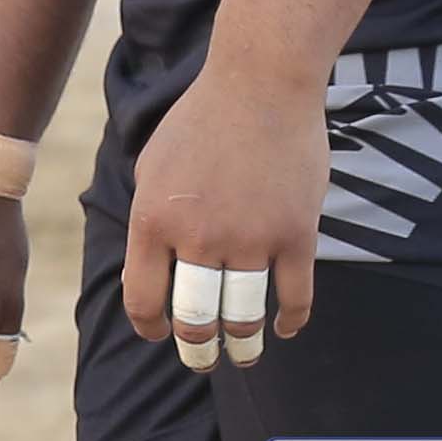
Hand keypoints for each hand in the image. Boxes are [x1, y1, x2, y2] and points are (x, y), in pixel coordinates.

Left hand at [118, 71, 316, 369]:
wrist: (262, 81)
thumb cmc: (202, 120)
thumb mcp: (152, 166)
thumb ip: (150, 220)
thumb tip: (153, 270)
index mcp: (153, 222)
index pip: (145, 300)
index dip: (151, 329)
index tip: (162, 335)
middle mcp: (199, 238)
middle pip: (196, 320)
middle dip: (198, 350)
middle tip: (203, 359)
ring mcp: (251, 239)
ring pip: (244, 315)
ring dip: (244, 344)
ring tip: (245, 352)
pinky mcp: (296, 233)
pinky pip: (294, 297)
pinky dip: (290, 320)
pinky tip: (285, 328)